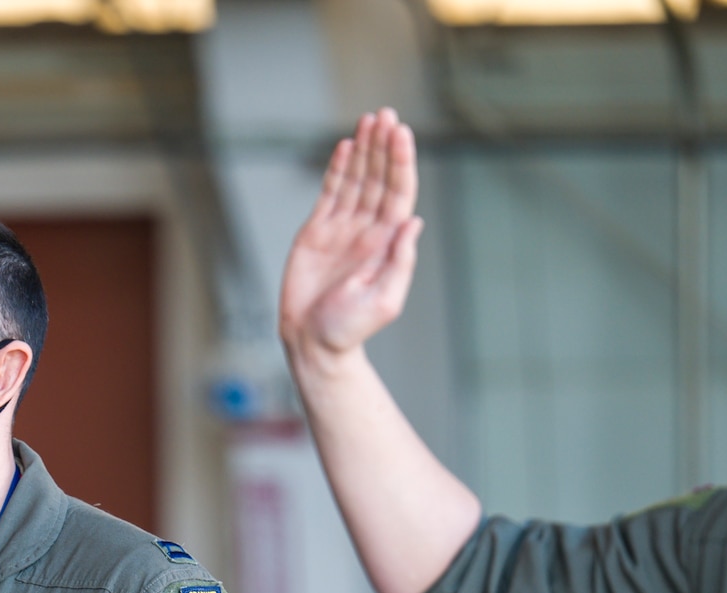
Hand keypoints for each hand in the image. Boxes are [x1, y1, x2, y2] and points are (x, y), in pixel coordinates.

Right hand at [278, 108, 422, 374]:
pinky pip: (330, 194)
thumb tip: (414, 222)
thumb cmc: (348, 330)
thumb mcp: (384, 300)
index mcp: (387, 242)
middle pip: (379, 178)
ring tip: (368, 120)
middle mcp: (368, 230)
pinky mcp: (316, 233)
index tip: (400, 133)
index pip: (398, 192)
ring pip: (356, 180)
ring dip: (363, 150)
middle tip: (386, 114)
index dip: (400, 161)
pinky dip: (337, 169)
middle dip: (383, 146)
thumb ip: (400, 262)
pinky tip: (345, 147)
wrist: (312, 343)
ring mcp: (342, 230)